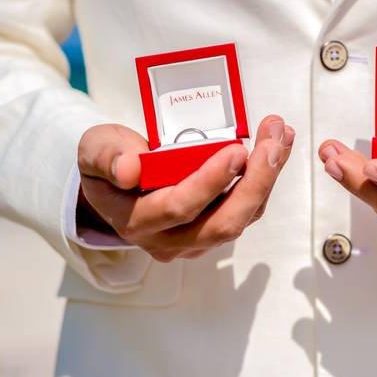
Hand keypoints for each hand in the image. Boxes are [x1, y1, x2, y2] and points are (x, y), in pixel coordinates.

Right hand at [77, 115, 294, 261]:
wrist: (116, 182)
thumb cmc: (109, 162)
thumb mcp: (95, 149)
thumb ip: (107, 156)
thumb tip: (128, 169)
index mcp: (135, 219)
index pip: (178, 207)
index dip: (210, 182)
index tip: (236, 149)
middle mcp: (167, 239)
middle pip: (222, 224)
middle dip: (255, 183)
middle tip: (274, 143)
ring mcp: (194, 240)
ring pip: (241, 219)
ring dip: (267, 178)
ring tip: (280, 136)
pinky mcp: (215, 229)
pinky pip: (247, 211)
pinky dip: (265, 178)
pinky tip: (276, 147)